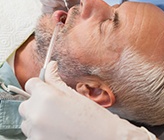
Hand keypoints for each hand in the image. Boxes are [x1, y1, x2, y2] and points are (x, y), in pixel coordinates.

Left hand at [19, 61, 156, 139]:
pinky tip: (55, 129)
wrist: (103, 138)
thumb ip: (55, 79)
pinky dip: (39, 130)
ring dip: (36, 117)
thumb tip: (50, 66)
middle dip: (36, 102)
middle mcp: (37, 114)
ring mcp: (35, 132)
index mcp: (46, 97)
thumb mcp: (73, 94)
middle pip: (26, 103)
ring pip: (27, 120)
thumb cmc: (92, 116)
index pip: (31, 83)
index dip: (39, 84)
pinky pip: (31, 133)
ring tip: (55, 119)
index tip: (45, 86)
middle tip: (53, 105)